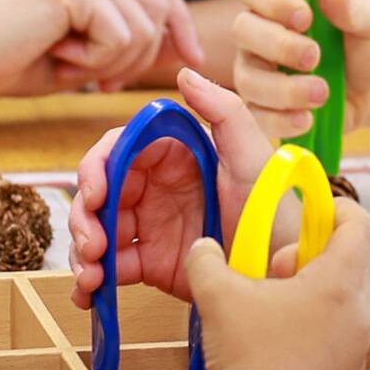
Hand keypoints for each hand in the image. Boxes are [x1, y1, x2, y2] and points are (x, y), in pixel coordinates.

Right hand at [0, 0, 202, 97]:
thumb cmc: (15, 58)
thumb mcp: (87, 49)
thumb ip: (129, 38)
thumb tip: (184, 47)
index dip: (180, 25)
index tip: (192, 59)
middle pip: (158, 10)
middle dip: (138, 58)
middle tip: (95, 79)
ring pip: (143, 28)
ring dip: (110, 62)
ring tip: (67, 62)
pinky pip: (119, 36)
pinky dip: (94, 61)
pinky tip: (57, 54)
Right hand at [70, 67, 284, 306]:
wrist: (287, 268)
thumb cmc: (276, 205)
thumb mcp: (255, 156)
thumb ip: (224, 111)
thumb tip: (185, 73)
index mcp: (172, 156)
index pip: (119, 151)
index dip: (97, 169)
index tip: (97, 194)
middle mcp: (155, 188)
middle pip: (98, 193)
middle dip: (85, 217)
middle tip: (92, 245)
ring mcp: (149, 226)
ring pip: (97, 230)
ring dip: (82, 252)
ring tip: (91, 277)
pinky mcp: (149, 263)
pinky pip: (110, 269)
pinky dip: (91, 282)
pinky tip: (87, 296)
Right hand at [179, 202, 369, 369]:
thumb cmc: (249, 360)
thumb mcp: (217, 297)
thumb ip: (206, 261)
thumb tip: (202, 249)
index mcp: (340, 283)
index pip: (362, 227)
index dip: (341, 210)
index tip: (317, 212)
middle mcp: (360, 314)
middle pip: (353, 265)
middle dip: (314, 258)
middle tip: (275, 271)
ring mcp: (358, 350)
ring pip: (345, 305)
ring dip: (312, 296)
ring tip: (270, 311)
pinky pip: (339, 340)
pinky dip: (314, 332)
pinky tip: (275, 348)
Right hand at [228, 0, 369, 137]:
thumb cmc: (364, 43)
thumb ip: (353, 6)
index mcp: (278, 0)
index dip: (271, 0)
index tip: (306, 17)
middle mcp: (258, 34)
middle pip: (243, 30)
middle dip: (279, 45)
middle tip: (316, 56)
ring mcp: (255, 72)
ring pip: (247, 78)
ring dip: (284, 88)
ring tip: (322, 92)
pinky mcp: (262, 108)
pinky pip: (256, 116)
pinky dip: (281, 120)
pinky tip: (307, 119)